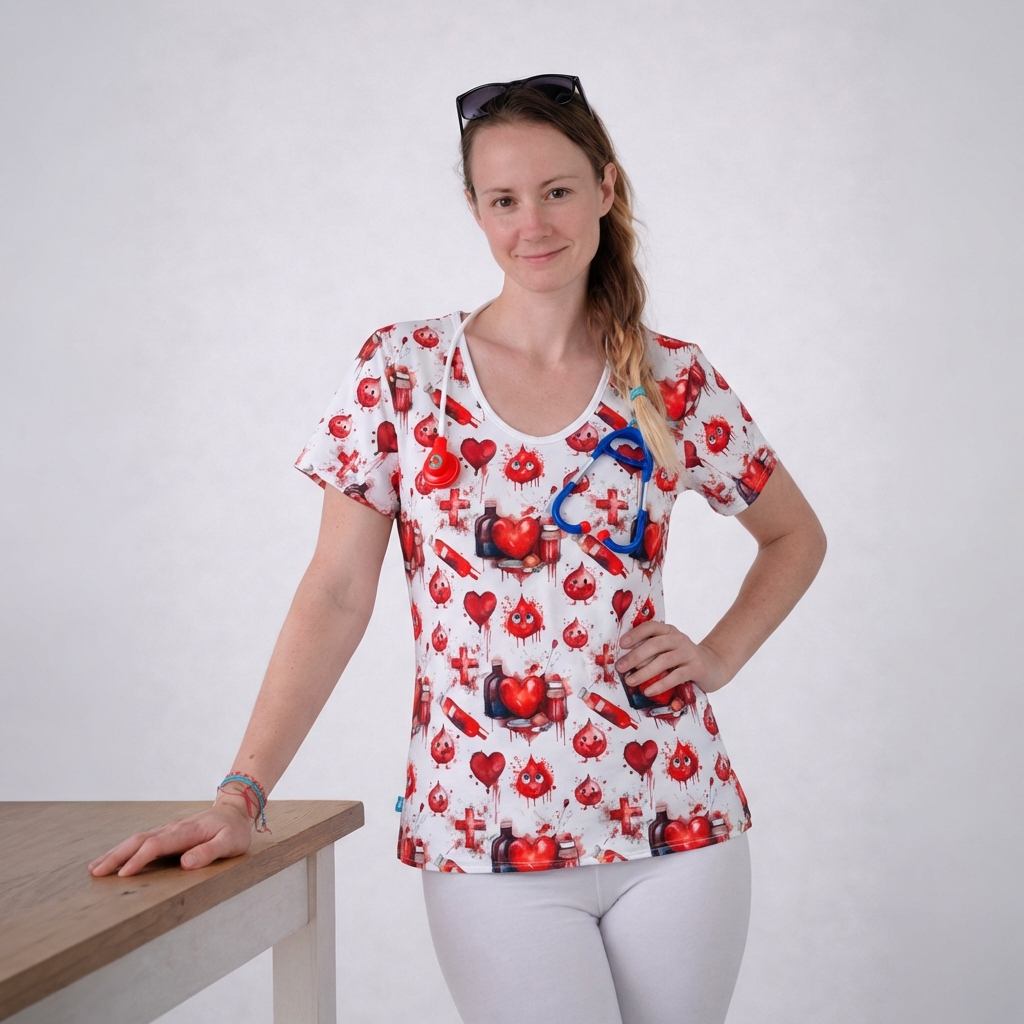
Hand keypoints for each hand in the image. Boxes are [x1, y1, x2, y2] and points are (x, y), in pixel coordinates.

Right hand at [87, 797, 253, 877]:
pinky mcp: (167, 834)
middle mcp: (172, 829)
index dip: (139, 859)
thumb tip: (186, 864)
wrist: (234, 810)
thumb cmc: (233, 830)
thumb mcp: (230, 843)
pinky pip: (142, 841)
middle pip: (139, 841)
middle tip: (95, 872)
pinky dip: (124, 850)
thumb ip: (209, 852)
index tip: (123, 874)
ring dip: (116, 852)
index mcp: (186, 832)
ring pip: (137, 840)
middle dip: (117, 856)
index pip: (157, 845)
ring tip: (95, 868)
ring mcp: (168, 831)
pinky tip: (113, 860)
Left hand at [616, 621, 729, 696]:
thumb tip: (624, 662)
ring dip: (644, 672)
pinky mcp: (696, 668)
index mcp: (669, 631)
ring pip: (663, 661)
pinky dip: (660, 684)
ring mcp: (689, 653)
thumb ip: (651, 652)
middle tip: (620, 668)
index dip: (635, 634)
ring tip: (631, 681)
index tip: (621, 644)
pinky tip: (648, 691)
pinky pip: (675, 676)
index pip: (651, 627)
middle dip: (635, 656)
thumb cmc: (683, 660)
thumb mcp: (668, 650)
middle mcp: (679, 639)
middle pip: (654, 645)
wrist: (714, 666)